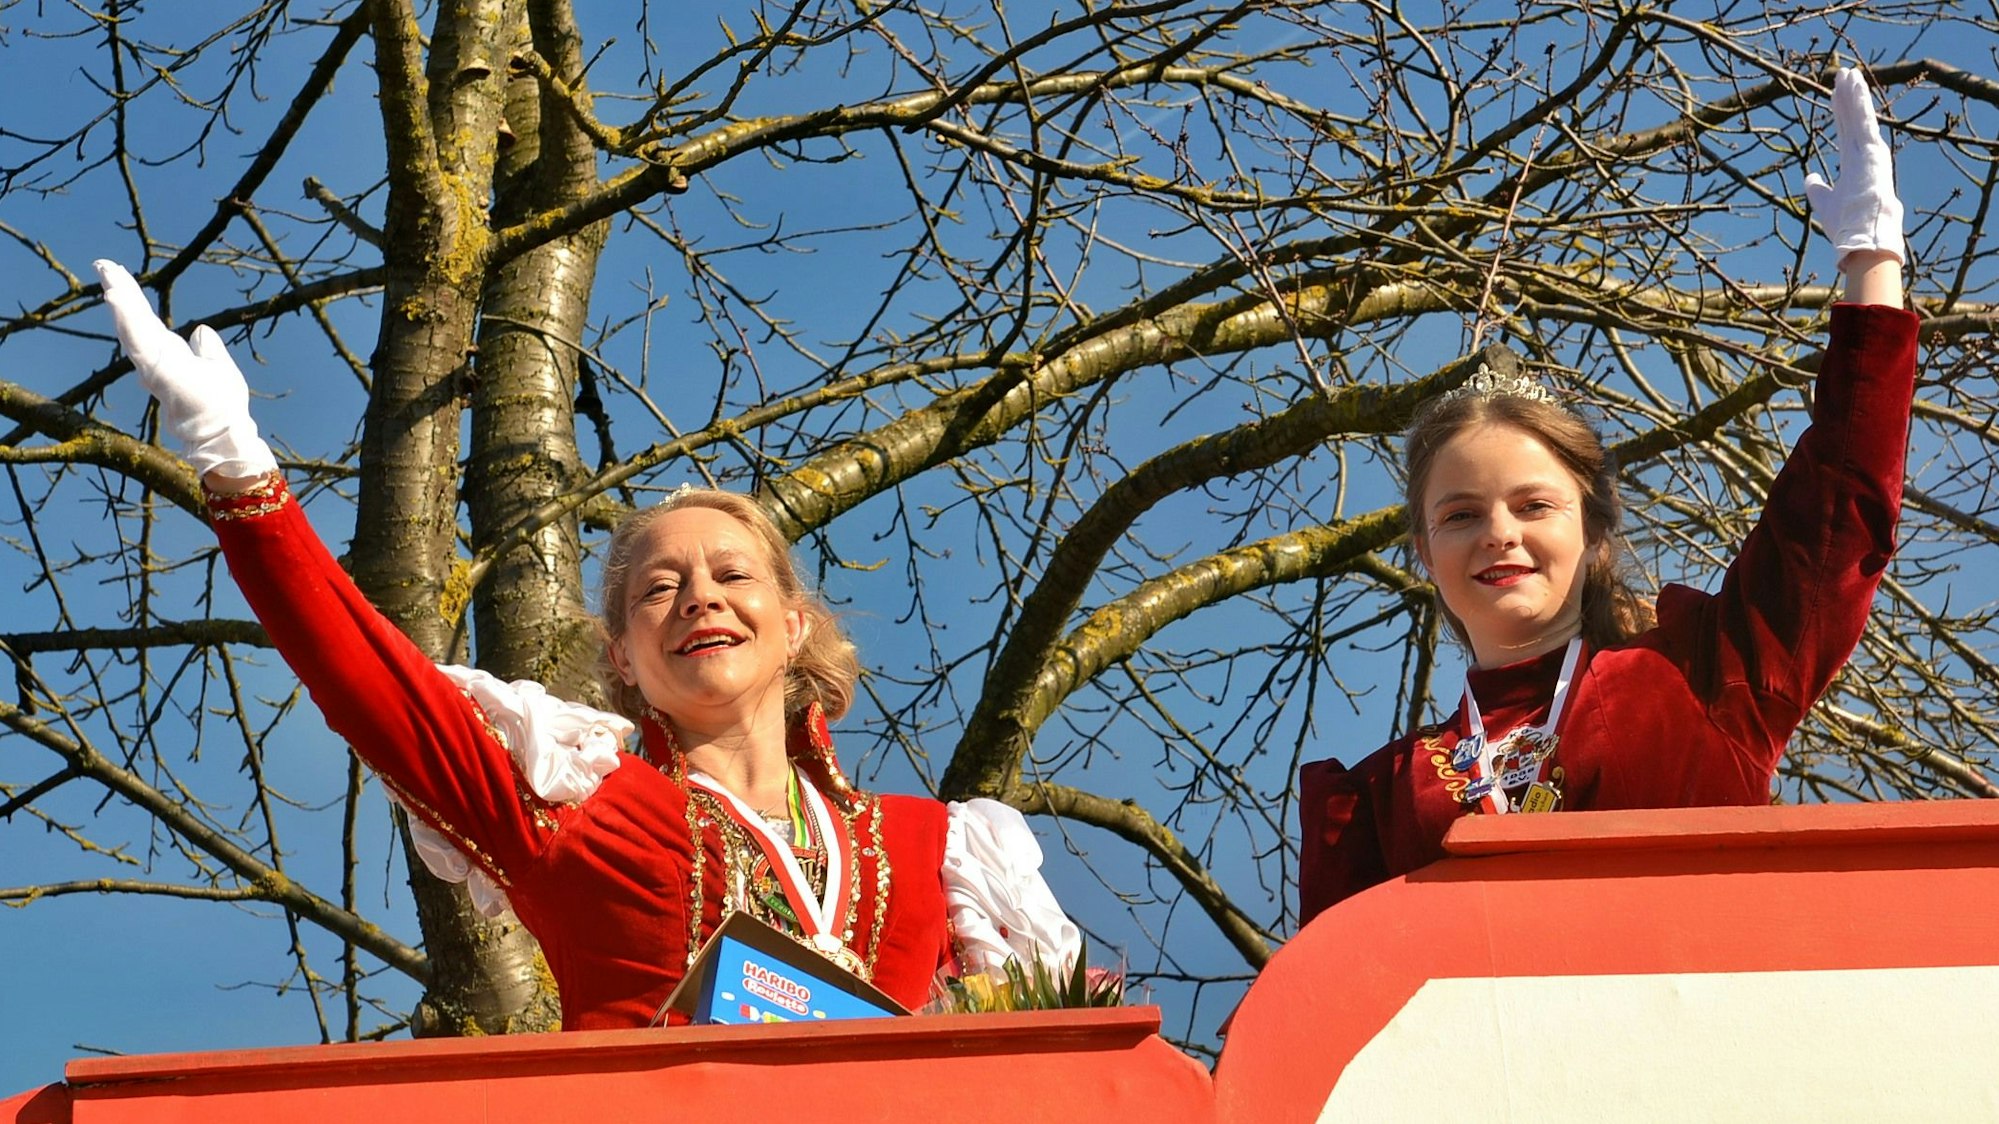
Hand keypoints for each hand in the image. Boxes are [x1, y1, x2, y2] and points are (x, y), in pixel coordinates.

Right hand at [94, 260, 276, 479]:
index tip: (117, 273)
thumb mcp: (217, 366)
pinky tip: (117, 300)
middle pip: (134, 318)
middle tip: (102, 264)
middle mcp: (156, 356)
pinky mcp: (158, 371)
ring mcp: (154, 364)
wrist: (224, 432)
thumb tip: (200, 331)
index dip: (132, 298)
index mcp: (169, 352)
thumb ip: (207, 349)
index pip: (146, 320)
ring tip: (109, 278)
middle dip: (119, 290)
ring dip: (121, 303)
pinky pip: (139, 343)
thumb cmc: (220, 406)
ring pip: (132, 328)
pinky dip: (127, 322)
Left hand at [1804, 67, 1904, 269]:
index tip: (1836, 95)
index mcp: (1854, 164)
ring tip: (1848, 72)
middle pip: (1852, 118)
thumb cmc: (1846, 223)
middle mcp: (1864, 153)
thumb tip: (1809, 176)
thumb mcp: (1824, 201)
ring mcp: (1870, 150)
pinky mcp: (1872, 149)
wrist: (1862, 233)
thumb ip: (1817, 187)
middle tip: (1843, 73)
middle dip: (1847, 96)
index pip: (1845, 131)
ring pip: (1859, 115)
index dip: (1841, 112)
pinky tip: (1855, 84)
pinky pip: (1864, 120)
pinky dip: (1860, 101)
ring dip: (1854, 93)